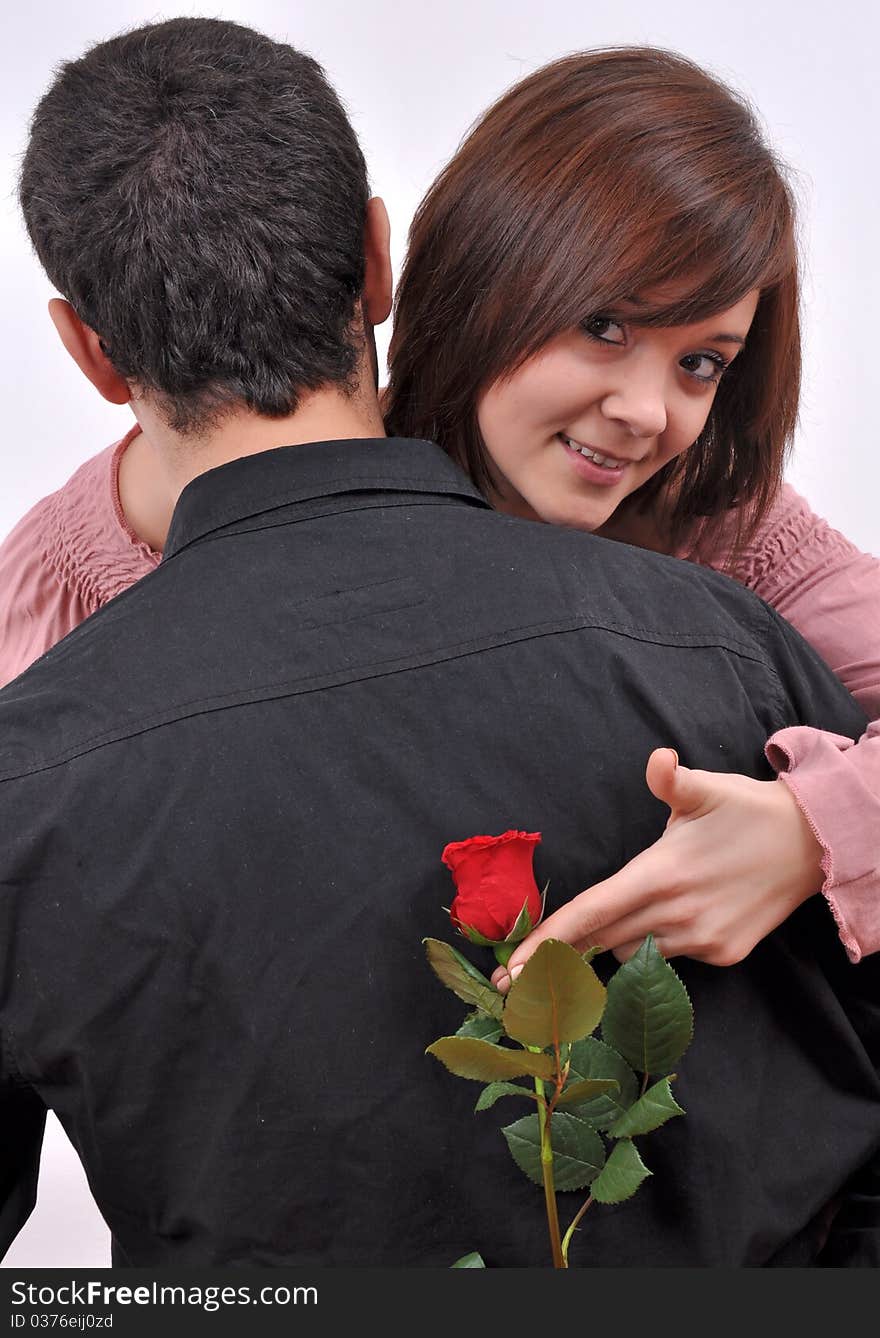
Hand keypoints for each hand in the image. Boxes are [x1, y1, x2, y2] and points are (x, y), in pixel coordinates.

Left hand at [492, 748, 825, 988]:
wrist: (815, 844)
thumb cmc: (748, 810)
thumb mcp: (706, 789)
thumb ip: (670, 779)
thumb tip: (657, 759)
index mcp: (661, 873)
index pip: (590, 912)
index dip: (546, 942)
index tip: (511, 971)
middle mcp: (677, 913)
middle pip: (601, 942)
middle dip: (564, 953)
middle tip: (524, 970)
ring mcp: (703, 940)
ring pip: (634, 953)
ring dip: (619, 939)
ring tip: (629, 909)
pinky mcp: (725, 955)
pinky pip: (670, 957)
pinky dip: (659, 942)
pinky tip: (677, 914)